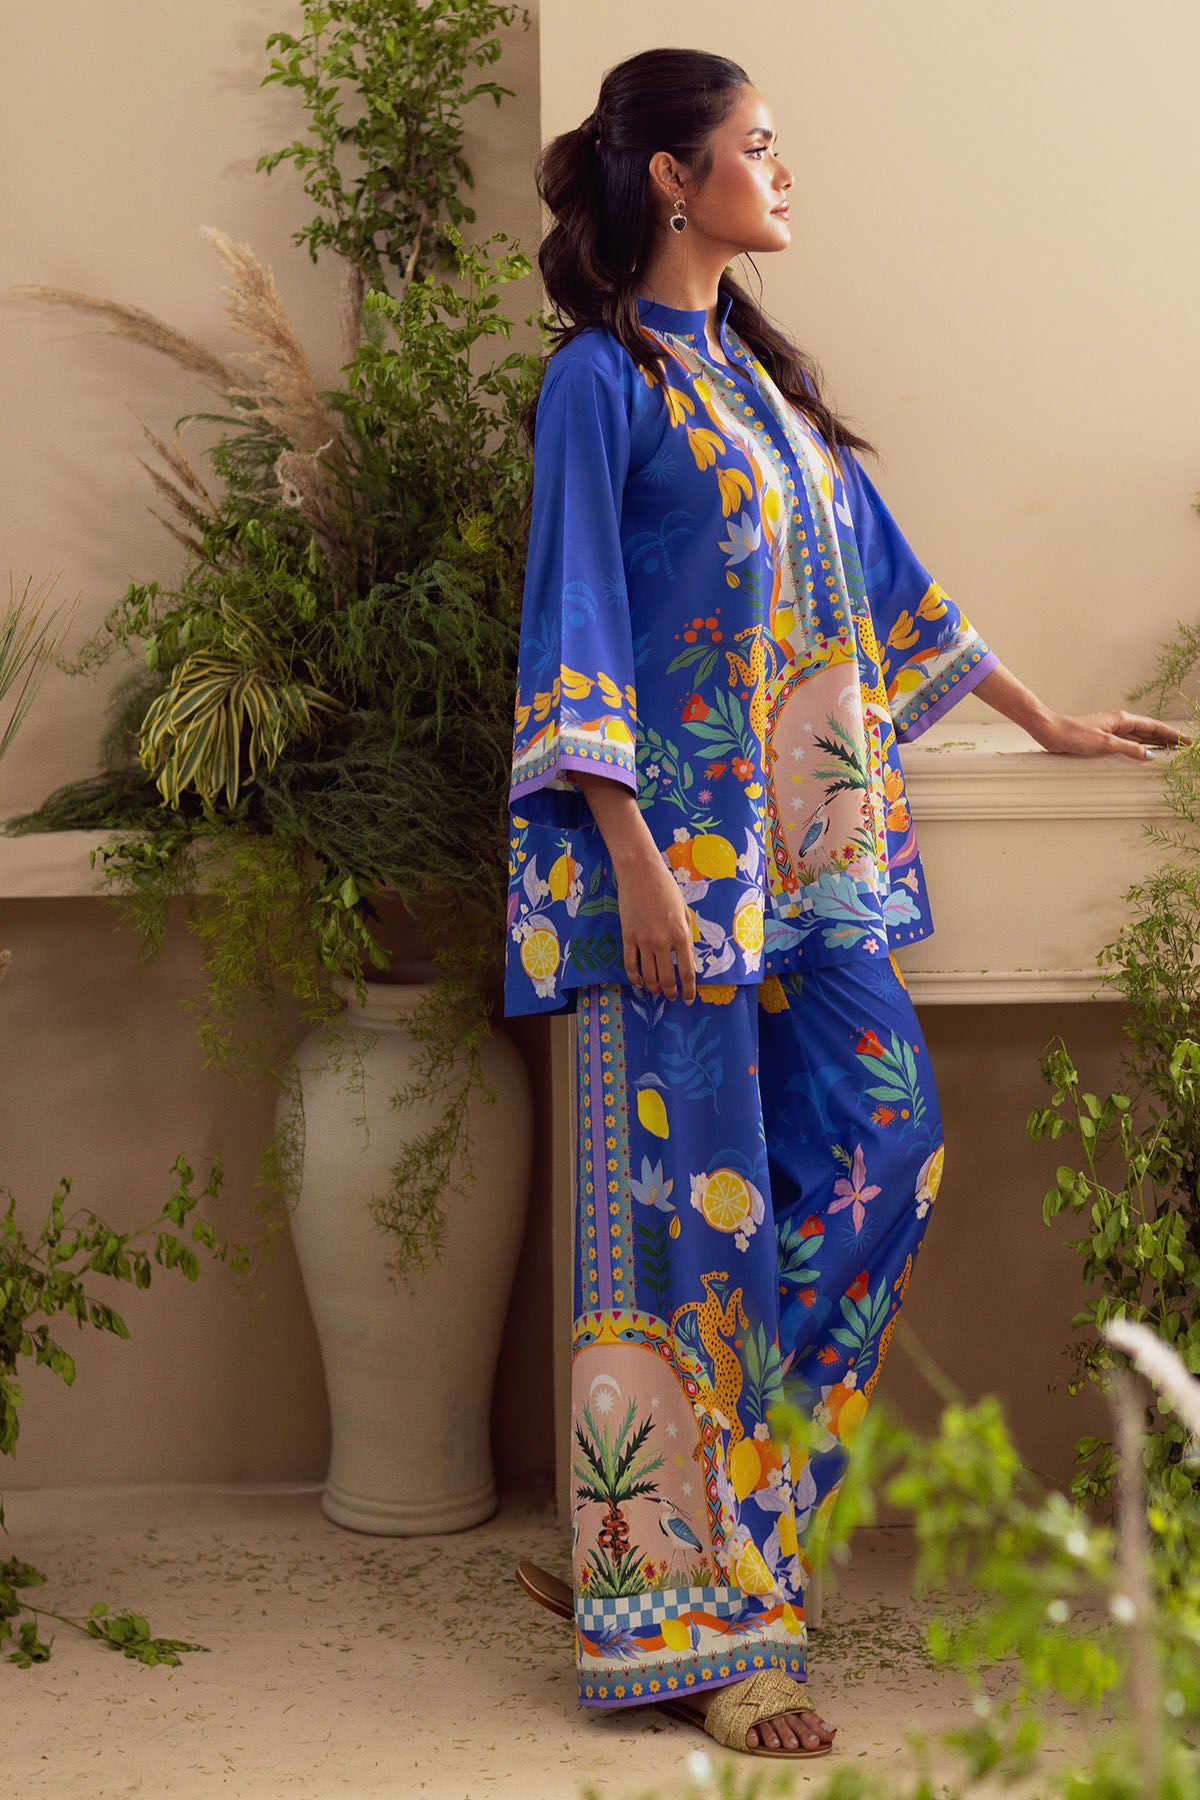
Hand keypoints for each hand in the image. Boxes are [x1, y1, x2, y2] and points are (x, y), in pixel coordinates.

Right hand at [615, 851, 696, 1002]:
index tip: (689, 998)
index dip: (690, 989)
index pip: (687, 971)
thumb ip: (685, 936)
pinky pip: (630, 964)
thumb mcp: (684, 912)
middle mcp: (663, 941)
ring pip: (648, 975)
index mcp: (681, 934)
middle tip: (673, 997)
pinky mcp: (627, 937)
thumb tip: (685, 957)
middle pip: (667, 978)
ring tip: (657, 992)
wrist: (640, 872)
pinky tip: (640, 982)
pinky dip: (635, 977)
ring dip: (654, 988)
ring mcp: (643, 941)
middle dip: (671, 992)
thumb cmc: (666, 888)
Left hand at [1029, 709, 1185, 761]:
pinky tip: (1142, 754)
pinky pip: (1128, 742)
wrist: (1052, 732)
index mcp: (1122, 720)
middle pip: (1149, 730)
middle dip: (1167, 738)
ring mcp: (1111, 730)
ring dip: (1154, 742)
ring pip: (1139, 736)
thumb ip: (1129, 749)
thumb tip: (1149, 755)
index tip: (1186, 741)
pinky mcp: (1103, 738)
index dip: (1171, 734)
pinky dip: (1139, 747)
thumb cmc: (1074, 735)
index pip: (1153, 727)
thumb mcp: (1106, 744)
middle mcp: (1119, 723)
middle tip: (1183, 747)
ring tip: (1170, 750)